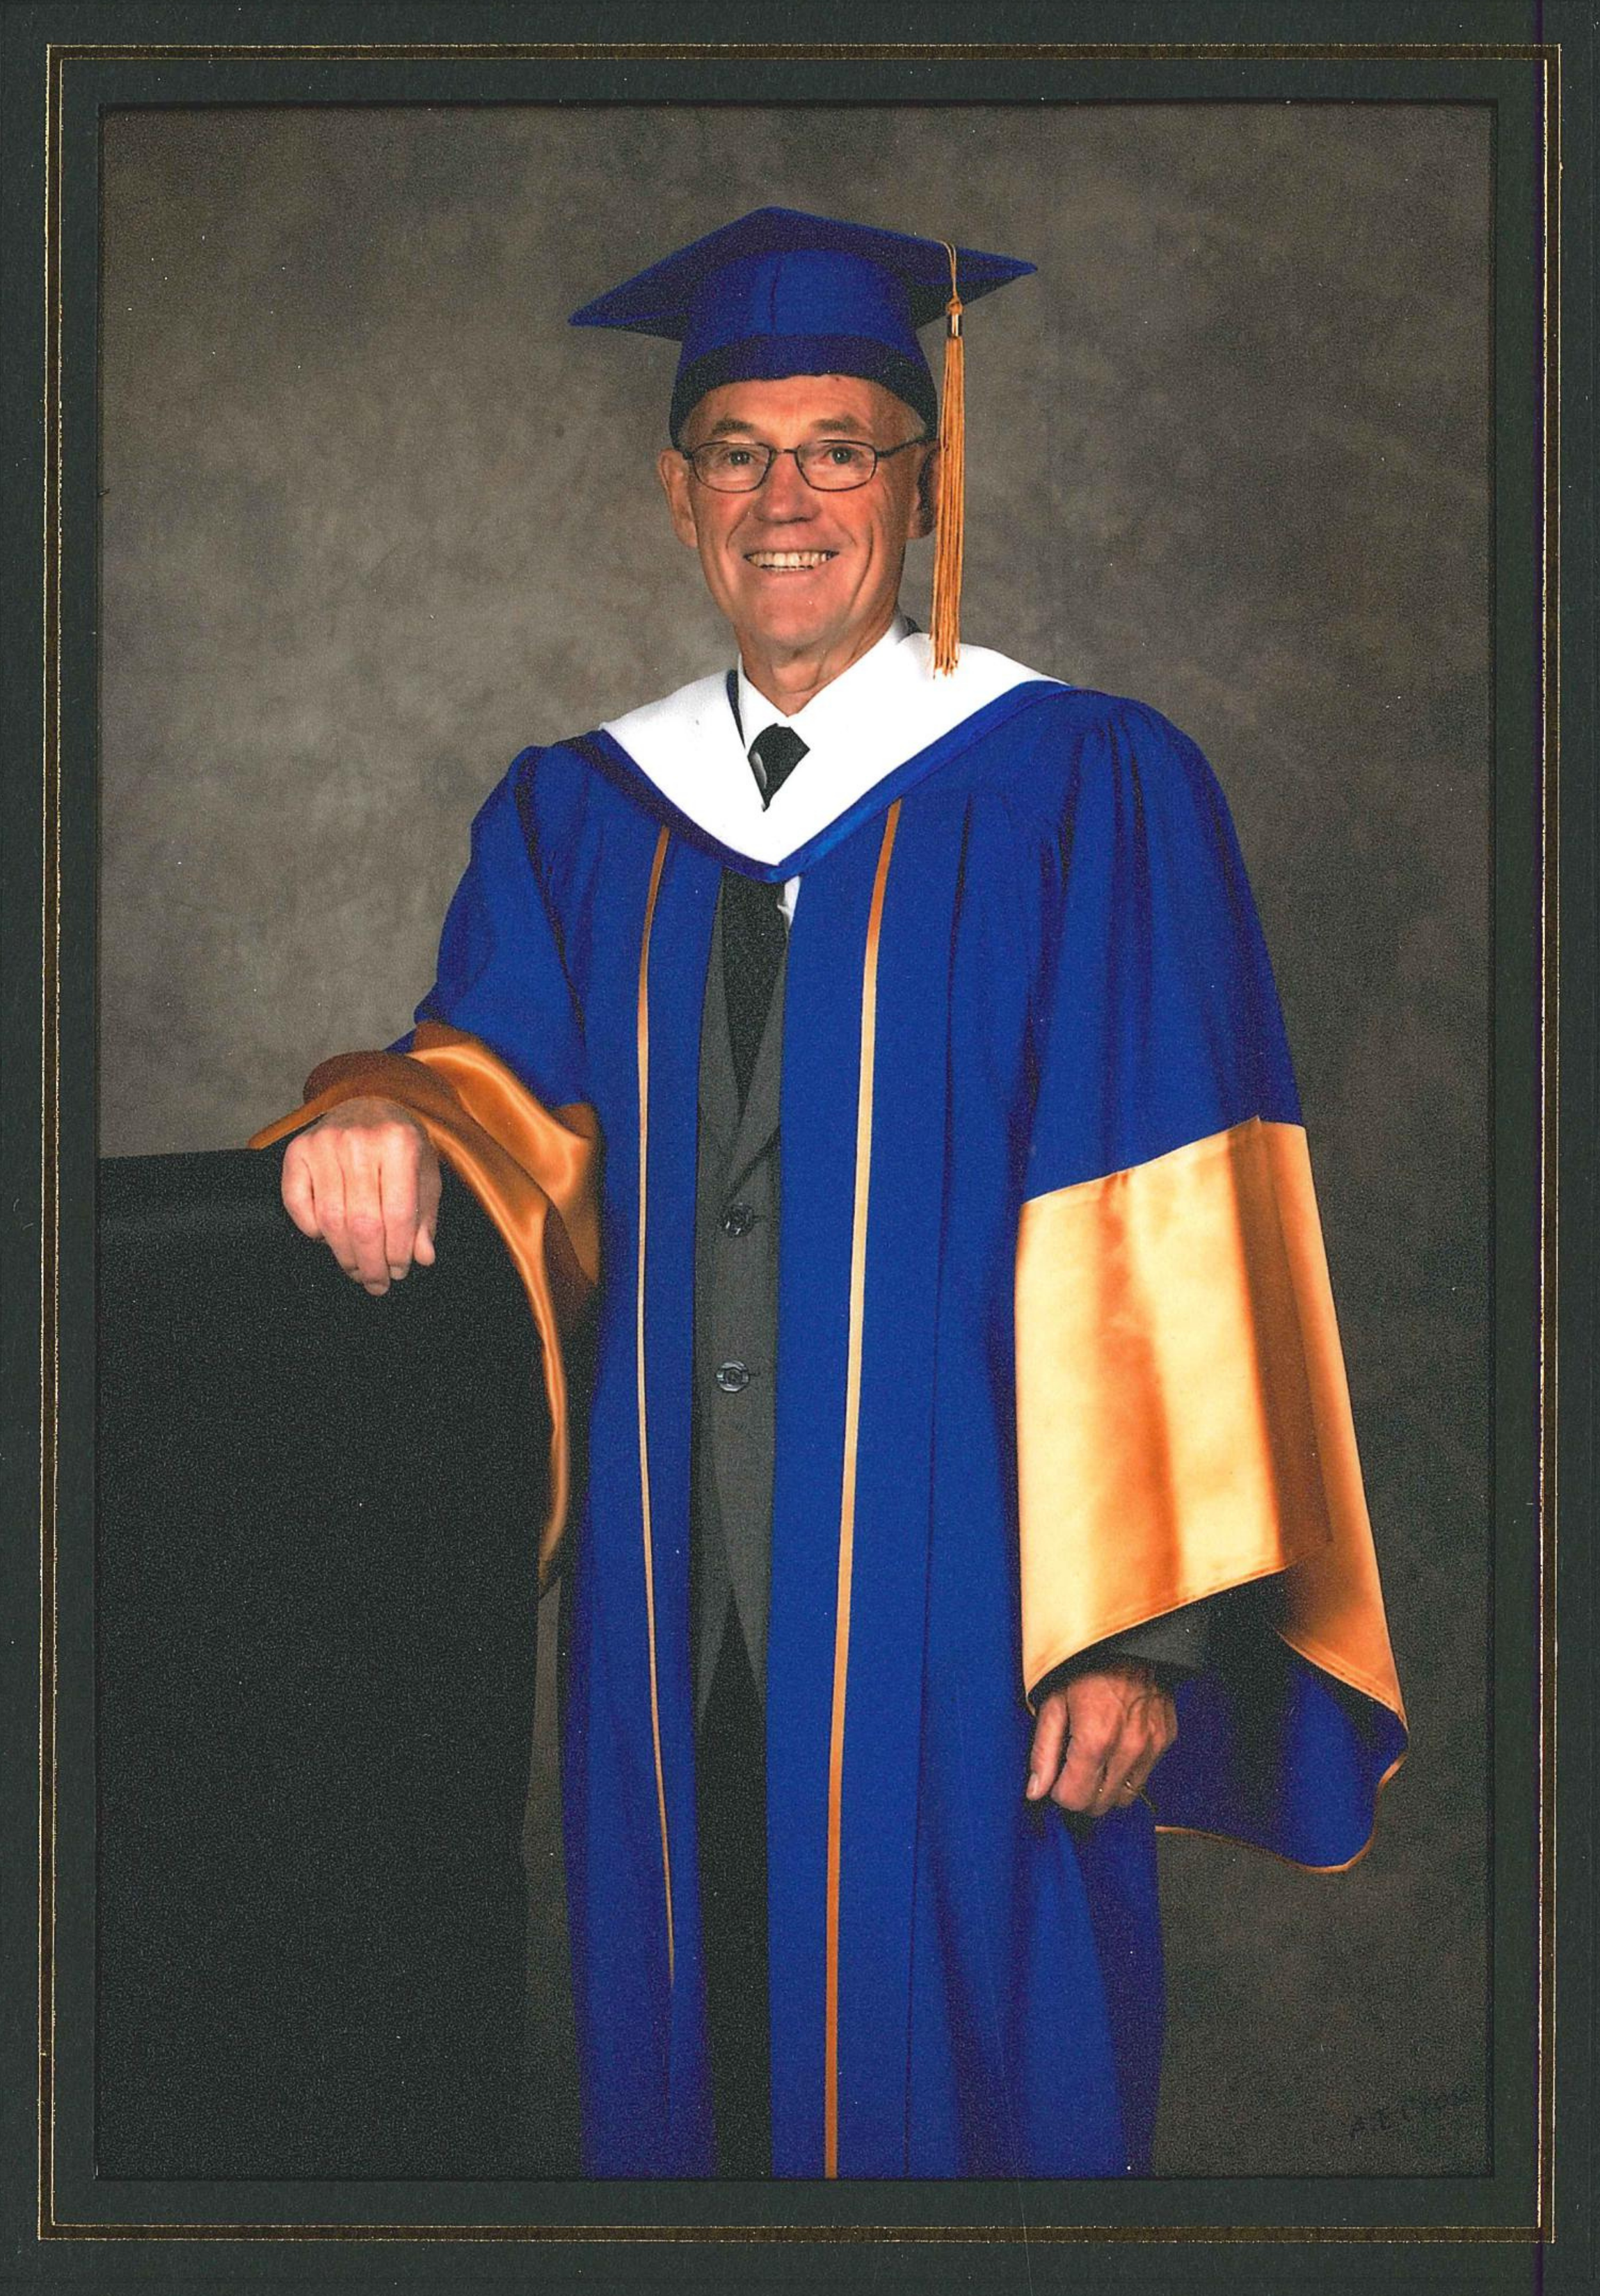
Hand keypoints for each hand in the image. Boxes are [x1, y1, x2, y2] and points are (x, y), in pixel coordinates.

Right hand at [280, 1095, 441, 1294]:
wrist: (369, 1104)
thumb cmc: (401, 1144)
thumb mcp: (425, 1174)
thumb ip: (424, 1217)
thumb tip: (422, 1257)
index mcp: (399, 1143)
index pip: (398, 1214)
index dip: (398, 1252)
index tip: (399, 1272)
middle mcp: (359, 1141)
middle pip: (362, 1223)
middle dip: (370, 1264)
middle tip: (376, 1283)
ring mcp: (324, 1143)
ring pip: (330, 1220)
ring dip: (344, 1255)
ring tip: (357, 1270)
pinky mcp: (297, 1150)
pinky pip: (298, 1204)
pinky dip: (312, 1230)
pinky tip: (328, 1239)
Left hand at [1024, 1659, 1176, 1817]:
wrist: (1130, 1639)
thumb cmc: (1087, 1664)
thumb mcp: (1053, 1702)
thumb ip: (1043, 1751)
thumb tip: (1035, 1789)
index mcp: (1095, 1739)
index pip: (1075, 1799)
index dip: (1059, 1792)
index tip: (1056, 1777)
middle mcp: (1127, 1748)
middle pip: (1100, 1805)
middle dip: (1081, 1794)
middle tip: (1072, 1770)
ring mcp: (1150, 1746)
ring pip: (1124, 1797)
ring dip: (1105, 1788)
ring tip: (1094, 1760)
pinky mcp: (1165, 1740)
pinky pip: (1144, 1775)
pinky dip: (1127, 1771)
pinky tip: (1115, 1747)